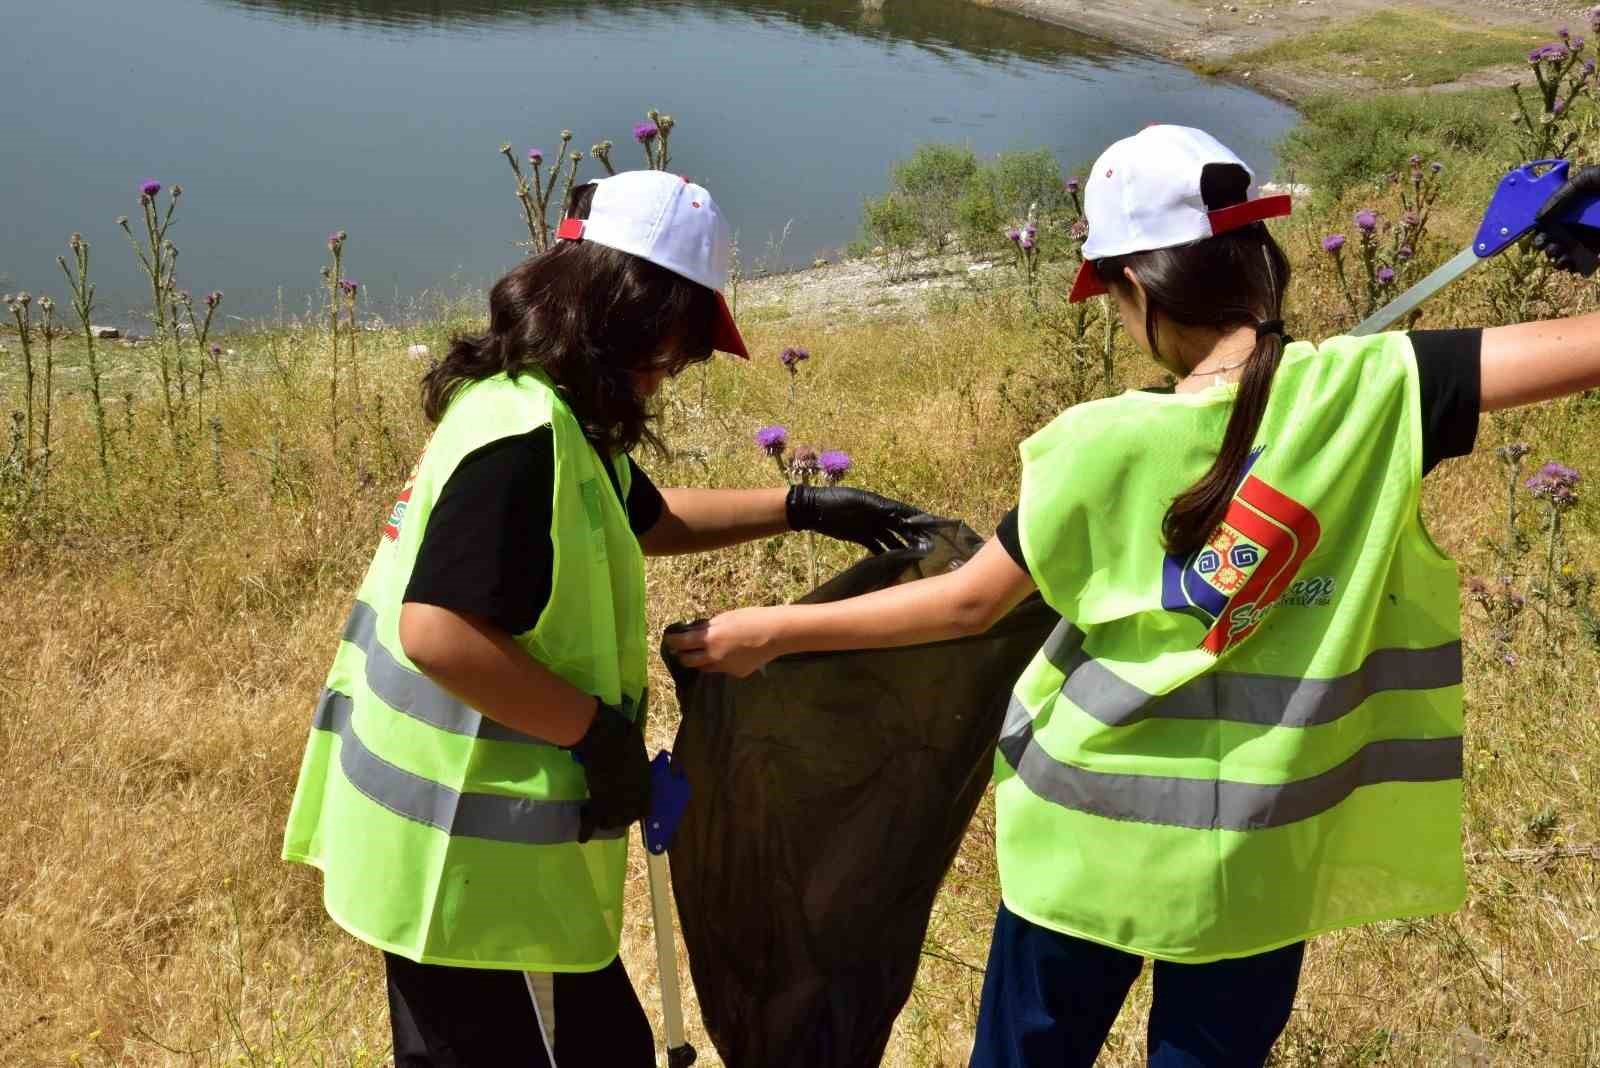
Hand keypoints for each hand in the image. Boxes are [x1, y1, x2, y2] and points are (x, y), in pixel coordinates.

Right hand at [568, 701, 649, 841]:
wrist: (607, 736)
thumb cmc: (622, 733)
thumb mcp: (635, 743)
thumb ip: (634, 753)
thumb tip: (630, 745)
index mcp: (646, 782)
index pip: (645, 808)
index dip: (635, 811)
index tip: (626, 811)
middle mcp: (637, 796)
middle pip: (630, 817)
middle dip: (619, 819)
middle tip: (607, 818)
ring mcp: (620, 800)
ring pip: (613, 821)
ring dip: (604, 822)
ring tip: (593, 819)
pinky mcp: (601, 801)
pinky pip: (594, 819)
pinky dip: (586, 828)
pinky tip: (582, 836)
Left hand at [662, 608, 785, 676]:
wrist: (775, 634)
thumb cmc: (750, 619)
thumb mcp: (725, 617)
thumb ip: (707, 627)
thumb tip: (693, 631)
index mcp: (708, 638)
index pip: (680, 643)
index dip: (672, 641)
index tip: (670, 638)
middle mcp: (712, 656)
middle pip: (687, 661)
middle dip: (683, 654)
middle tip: (684, 648)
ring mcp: (724, 668)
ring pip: (704, 667)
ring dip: (701, 660)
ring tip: (707, 651)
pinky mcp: (736, 674)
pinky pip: (723, 669)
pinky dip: (722, 663)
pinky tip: (732, 654)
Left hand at [786, 486, 930, 552]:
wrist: (812, 509)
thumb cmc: (834, 500)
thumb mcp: (857, 501)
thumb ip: (877, 506)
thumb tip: (899, 512)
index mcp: (880, 504)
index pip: (904, 513)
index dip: (919, 520)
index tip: (934, 528)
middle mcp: (878, 515)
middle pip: (900, 527)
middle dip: (914, 537)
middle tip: (927, 549)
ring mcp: (870, 527)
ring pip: (891, 538)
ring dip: (901, 547)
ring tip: (914, 559)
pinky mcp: (861, 537)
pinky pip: (877, 547)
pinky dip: (884, 554)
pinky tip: (893, 564)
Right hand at [1533, 165, 1599, 276]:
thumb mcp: (1590, 179)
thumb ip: (1563, 193)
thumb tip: (1539, 216)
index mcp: (1582, 200)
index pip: (1556, 215)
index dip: (1543, 226)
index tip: (1537, 234)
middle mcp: (1588, 217)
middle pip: (1561, 233)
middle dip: (1549, 243)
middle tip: (1545, 248)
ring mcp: (1596, 232)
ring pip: (1572, 248)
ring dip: (1560, 255)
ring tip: (1557, 258)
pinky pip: (1587, 259)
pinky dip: (1576, 264)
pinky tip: (1569, 265)